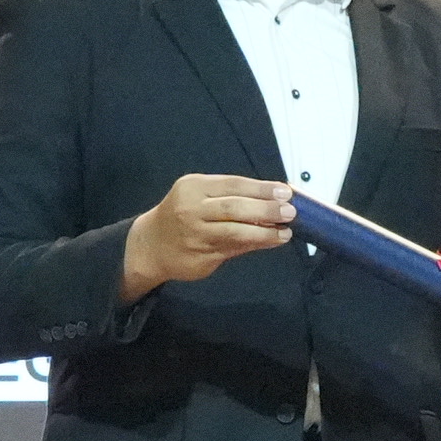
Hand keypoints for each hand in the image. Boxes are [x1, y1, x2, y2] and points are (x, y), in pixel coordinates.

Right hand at [118, 173, 298, 299]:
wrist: (149, 245)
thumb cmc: (180, 215)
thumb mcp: (197, 195)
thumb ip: (230, 196)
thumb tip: (272, 197)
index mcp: (193, 187)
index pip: (233, 184)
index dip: (261, 188)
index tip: (285, 191)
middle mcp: (191, 209)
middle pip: (234, 207)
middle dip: (266, 209)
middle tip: (290, 211)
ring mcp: (195, 235)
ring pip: (236, 232)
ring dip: (265, 232)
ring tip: (285, 231)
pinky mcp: (200, 256)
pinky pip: (233, 249)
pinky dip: (255, 244)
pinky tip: (270, 241)